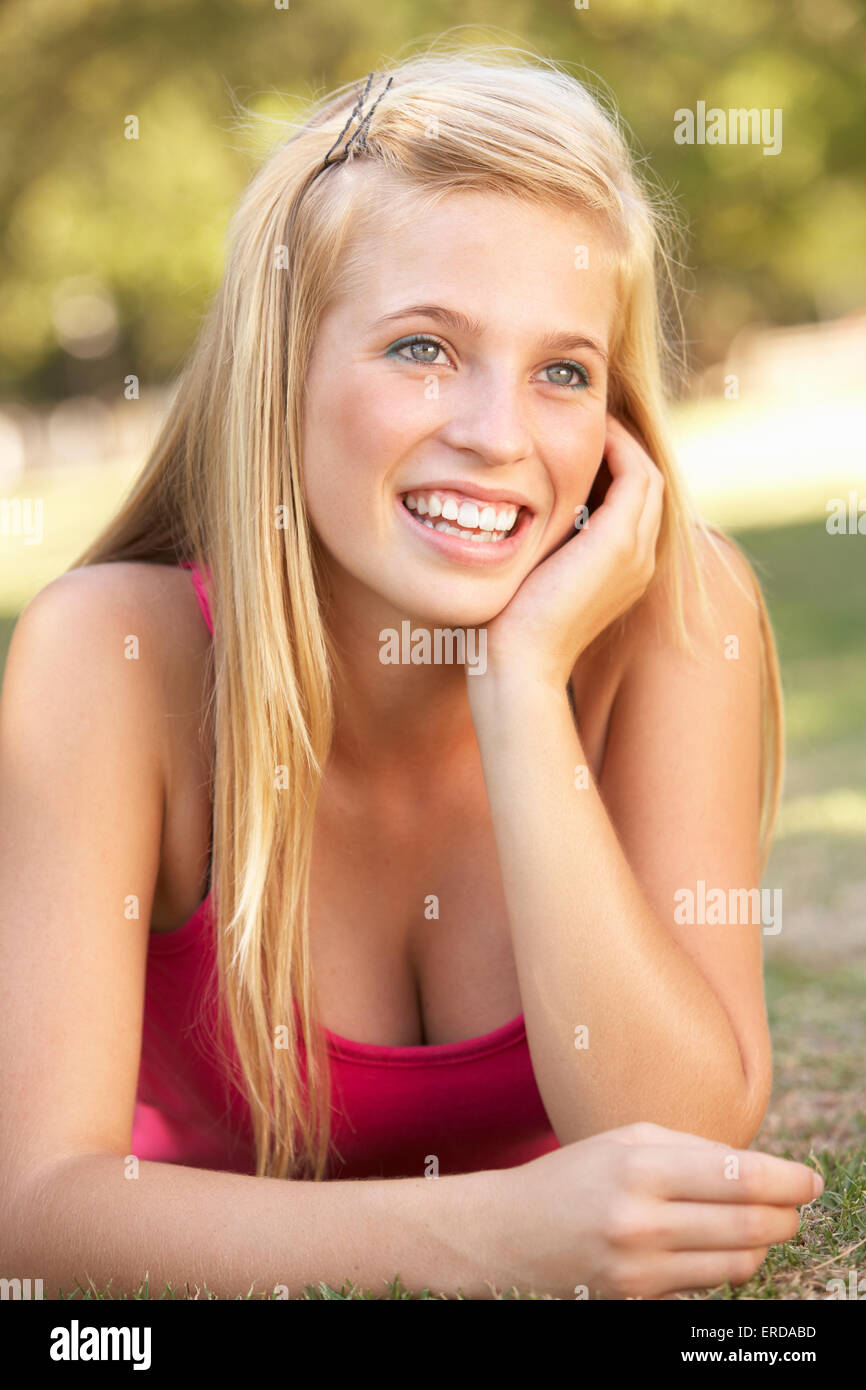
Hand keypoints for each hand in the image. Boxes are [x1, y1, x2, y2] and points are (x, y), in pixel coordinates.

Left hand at [477, 415, 664, 689]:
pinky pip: (635, 473)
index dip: (608, 465)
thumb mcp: (530, 576)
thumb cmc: (508, 630)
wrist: (516, 665)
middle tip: (584, 418)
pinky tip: (585, 429)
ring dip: (619, 439)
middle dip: (618, 446)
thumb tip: (515, 515)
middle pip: (645, 483)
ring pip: (645, 473)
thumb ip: (539, 546)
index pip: (629, 502)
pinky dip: (616, 445)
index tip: (571, 440)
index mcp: (621, 570)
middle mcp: (639, 560)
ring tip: (587, 416)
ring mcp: (635, 552)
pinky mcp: (619, 543)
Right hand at [481, 1122, 821, 1299]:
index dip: (787, 1180)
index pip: (739, 1177)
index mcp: (640, 1168)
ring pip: (739, 1264)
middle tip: (794, 1204)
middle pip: (750, 1225)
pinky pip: (708, 1288)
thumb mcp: (625, 1140)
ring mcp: (641, 1270)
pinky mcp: (639, 1302)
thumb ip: (693, 1148)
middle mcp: (642, 1222)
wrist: (506, 1234)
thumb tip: (759, 1168)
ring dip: (760, 1244)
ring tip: (756, 1224)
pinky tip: (716, 1246)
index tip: (809, 1180)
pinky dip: (725, 1266)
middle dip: (785, 1215)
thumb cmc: (573, 1175)